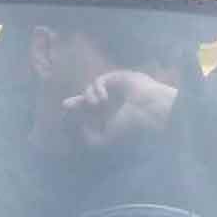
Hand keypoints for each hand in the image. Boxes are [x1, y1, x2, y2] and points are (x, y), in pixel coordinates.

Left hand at [62, 68, 176, 147]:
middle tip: (65, 105)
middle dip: (76, 102)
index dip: (78, 113)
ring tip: (95, 104)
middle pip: (87, 99)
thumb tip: (80, 130)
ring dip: (88, 97)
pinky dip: (96, 89)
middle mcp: (112, 102)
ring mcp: (115, 89)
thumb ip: (91, 138)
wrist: (151, 110)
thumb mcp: (107, 138)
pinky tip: (103, 99)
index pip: (90, 113)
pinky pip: (98, 80)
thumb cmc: (132, 126)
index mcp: (111, 116)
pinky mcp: (117, 78)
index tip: (68, 116)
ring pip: (91, 89)